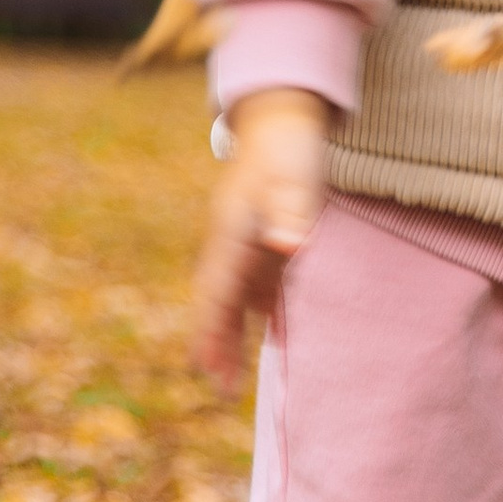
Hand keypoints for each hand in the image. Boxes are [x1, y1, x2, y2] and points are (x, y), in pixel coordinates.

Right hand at [192, 87, 330, 387]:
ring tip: (234, 377)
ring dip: (234, 333)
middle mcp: (231, 241)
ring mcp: (246, 239)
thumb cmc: (289, 146)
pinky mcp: (265, 235)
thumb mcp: (293, 177)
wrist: (284, 113)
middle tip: (221, 388)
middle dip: (216, 343)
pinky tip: (274, 332)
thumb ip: (291, 212)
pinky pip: (258, 282)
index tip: (208, 368)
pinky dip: (261, 310)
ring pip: (235, 296)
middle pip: (219, 301)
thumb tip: (288, 248)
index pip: (217, 291)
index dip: (212, 331)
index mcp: (231, 231)